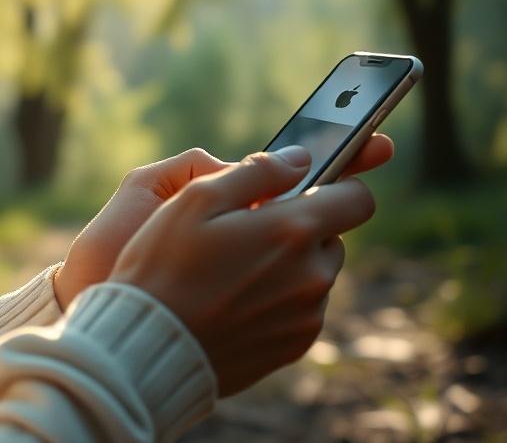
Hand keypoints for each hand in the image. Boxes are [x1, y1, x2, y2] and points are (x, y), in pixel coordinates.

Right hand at [109, 146, 375, 395]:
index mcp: (293, 231)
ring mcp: (307, 315)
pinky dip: (280, 298)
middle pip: (331, 236)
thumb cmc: (165, 265)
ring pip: (315, 273)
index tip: (307, 188)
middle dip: (299, 227)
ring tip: (235, 270)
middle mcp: (313, 275)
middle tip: (249, 231)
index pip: (358, 199)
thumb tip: (299, 159)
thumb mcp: (197, 198)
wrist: (149, 346)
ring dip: (290, 264)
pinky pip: (302, 309)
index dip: (337, 187)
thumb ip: (257, 171)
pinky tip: (236, 299)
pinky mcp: (295, 345)